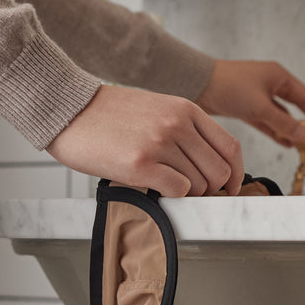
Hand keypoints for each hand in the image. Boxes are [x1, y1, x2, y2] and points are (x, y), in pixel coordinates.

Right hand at [48, 84, 242, 196]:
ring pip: (199, 185)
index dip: (236, 174)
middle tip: (191, 192)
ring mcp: (160, 143)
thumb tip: (208, 166)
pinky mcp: (140, 164)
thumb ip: (184, 130)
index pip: (230, 147)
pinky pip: (177, 191)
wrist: (68, 109)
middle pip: (219, 172)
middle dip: (210, 189)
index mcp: (186, 109)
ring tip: (162, 183)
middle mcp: (177, 124)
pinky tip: (152, 186)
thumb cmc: (108, 114)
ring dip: (186, 193)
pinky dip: (170, 196)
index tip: (230, 188)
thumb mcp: (157, 109)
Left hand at [195, 60, 304, 147]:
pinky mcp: (247, 105)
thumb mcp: (261, 108)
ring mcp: (258, 95)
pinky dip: (275, 130)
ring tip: (301, 144)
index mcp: (279, 76)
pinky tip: (284, 141)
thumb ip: (284, 124)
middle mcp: (270, 83)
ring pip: (280, 114)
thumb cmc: (228, 85)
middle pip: (295, 106)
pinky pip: (267, 119)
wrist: (198, 84)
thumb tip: (304, 136)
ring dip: (289, 129)